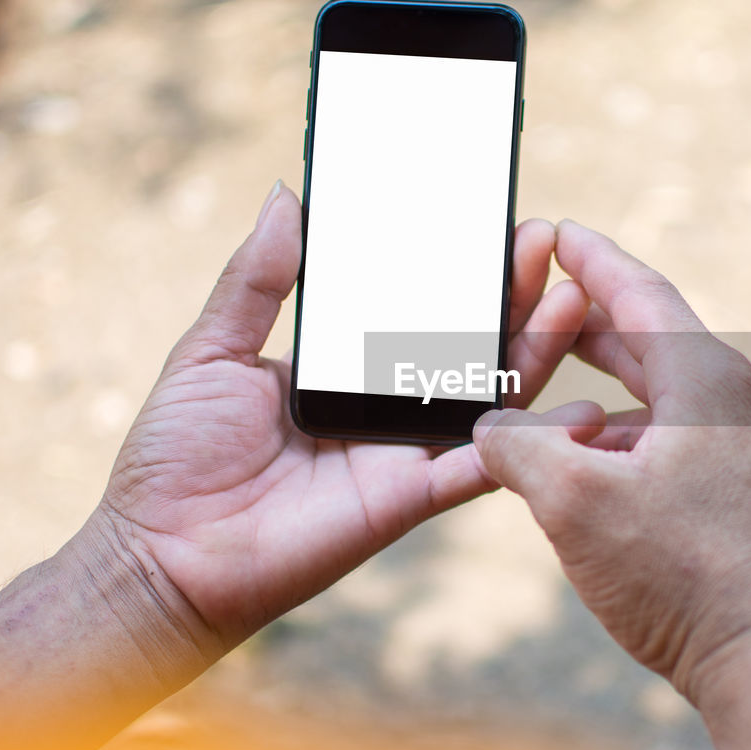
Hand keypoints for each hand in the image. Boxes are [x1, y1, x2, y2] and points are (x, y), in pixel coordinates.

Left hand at [83, 183, 598, 665]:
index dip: (456, 268)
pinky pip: (484, 466)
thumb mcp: (211, 348)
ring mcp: (405, 451)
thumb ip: (256, 278)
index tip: (489, 219)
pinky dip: (538, 442)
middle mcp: (385, 406)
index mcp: (344, 368)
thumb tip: (288, 195)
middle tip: (545, 240)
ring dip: (538, 347)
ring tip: (573, 293)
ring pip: (490, 395)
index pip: (415, 309)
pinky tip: (586, 410)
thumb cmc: (175, 456)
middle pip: (467, 344)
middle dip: (512, 293)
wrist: (164, 554)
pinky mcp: (412, 495)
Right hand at [472, 220, 750, 749]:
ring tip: (553, 397)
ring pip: (666, 396)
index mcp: (707, 379)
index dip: (590, 258)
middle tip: (542, 306)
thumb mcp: (572, 502)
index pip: (639, 292)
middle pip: (653, 341)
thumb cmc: (682, 578)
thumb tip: (495, 428)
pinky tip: (598, 466)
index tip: (558, 231)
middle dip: (590, 325)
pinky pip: (682, 438)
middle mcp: (742, 400)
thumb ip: (516, 447)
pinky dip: (633, 436)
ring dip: (606, 391)